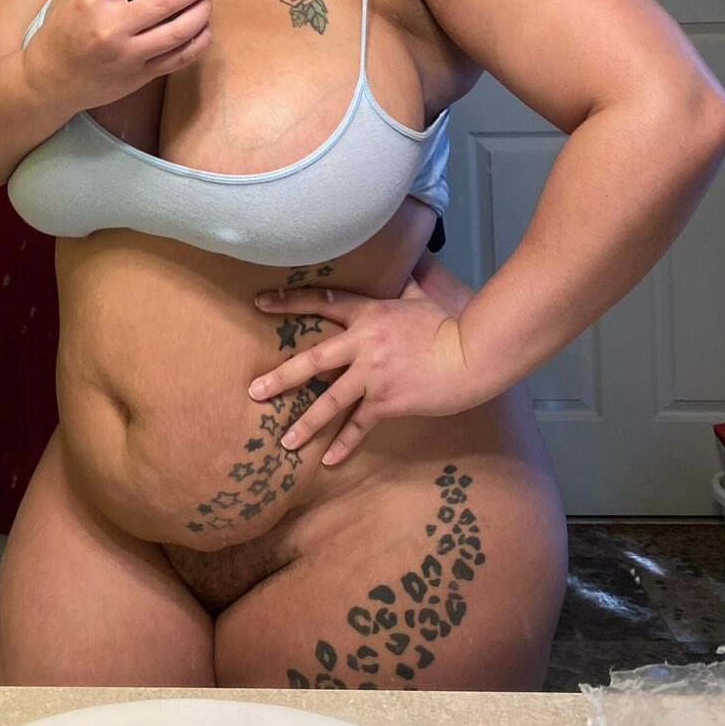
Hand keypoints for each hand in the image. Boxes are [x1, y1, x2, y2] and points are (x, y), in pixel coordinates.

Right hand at [24, 0, 215, 113]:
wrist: (49, 81)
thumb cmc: (63, 34)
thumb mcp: (79, 0)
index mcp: (95, 0)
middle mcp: (114, 27)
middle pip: (168, 1)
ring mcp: (129, 55)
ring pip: (180, 31)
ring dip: (202, 11)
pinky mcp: (140, 76)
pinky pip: (180, 58)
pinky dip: (199, 41)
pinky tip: (203, 29)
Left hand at [247, 276, 484, 464]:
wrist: (470, 354)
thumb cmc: (448, 324)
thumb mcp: (418, 298)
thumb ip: (402, 284)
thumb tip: (402, 264)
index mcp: (368, 315)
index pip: (322, 303)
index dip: (289, 302)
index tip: (259, 303)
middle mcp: (362, 344)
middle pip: (312, 361)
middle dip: (281, 377)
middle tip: (254, 391)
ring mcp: (373, 375)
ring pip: (330, 401)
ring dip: (305, 422)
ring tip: (285, 441)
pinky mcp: (387, 401)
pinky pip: (360, 425)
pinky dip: (344, 444)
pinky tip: (328, 460)